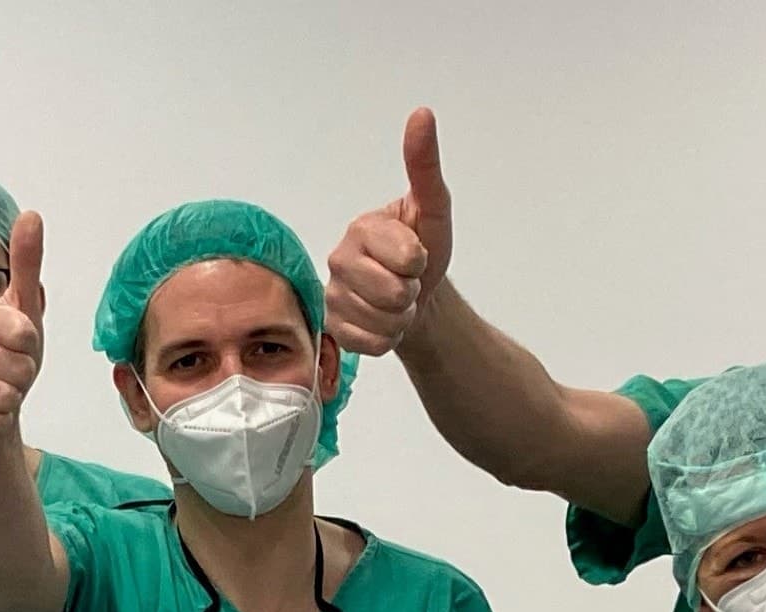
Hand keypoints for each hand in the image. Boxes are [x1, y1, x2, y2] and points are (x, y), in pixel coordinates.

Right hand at [0, 211, 45, 441]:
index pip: (23, 334)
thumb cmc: (10, 356)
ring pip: (0, 396)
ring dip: (10, 401)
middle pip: (15, 367)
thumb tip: (30, 215)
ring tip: (1, 391)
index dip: (32, 347)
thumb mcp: (25, 309)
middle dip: (23, 377)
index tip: (20, 346)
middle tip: (11, 373)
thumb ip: (27, 264)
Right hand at [325, 107, 452, 357]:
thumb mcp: (434, 208)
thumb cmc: (426, 249)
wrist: (418, 295)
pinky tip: (382, 321)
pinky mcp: (333, 328)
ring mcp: (332, 295)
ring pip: (382, 320)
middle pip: (393, 292)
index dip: (421, 263)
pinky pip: (369, 343)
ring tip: (397, 301)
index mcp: (362, 227)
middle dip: (411, 292)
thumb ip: (424, 165)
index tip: (417, 255)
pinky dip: (386, 338)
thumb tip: (422, 114)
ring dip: (400, 317)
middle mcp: (338, 258)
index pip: (407, 257)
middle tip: (407, 281)